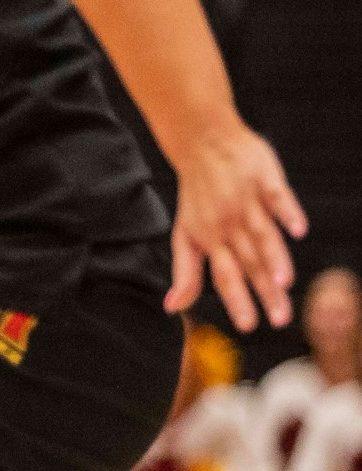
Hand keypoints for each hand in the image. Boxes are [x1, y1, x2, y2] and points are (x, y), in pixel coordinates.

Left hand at [162, 124, 307, 330]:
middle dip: (264, 293)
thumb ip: (186, 272)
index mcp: (210, 239)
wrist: (201, 143)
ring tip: (285, 283)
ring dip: (273, 257)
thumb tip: (172, 308)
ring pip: (261, 234)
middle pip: (249, 263)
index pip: (225, 276)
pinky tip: (298, 230)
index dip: (236, 301)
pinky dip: (286, 213)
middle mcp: (229, 224)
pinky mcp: (264, 179)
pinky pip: (277, 198)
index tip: (248, 327)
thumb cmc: (197, 196)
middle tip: (280, 320)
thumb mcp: (184, 234)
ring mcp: (247, 202)